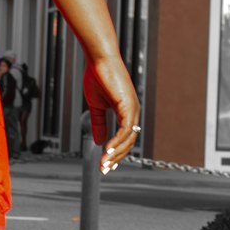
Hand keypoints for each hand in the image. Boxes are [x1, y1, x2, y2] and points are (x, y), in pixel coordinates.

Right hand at [83, 55, 140, 174]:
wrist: (99, 60)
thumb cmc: (98, 77)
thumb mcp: (96, 106)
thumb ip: (99, 124)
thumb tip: (99, 142)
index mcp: (127, 111)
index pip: (125, 138)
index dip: (116, 152)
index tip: (105, 164)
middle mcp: (133, 112)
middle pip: (128, 142)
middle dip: (116, 157)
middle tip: (104, 169)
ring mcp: (133, 109)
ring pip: (128, 138)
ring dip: (115, 153)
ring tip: (104, 163)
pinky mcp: (128, 105)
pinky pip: (125, 129)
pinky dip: (116, 141)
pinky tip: (106, 150)